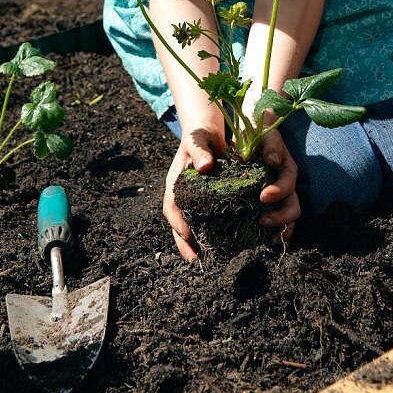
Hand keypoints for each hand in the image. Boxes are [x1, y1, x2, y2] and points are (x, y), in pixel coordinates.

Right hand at [163, 127, 222, 260]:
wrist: (207, 132)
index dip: (177, 221)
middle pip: (178, 222)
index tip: (187, 235)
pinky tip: (220, 243)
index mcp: (176, 182)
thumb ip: (200, 151)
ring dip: (195, 243)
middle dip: (184, 242)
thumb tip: (204, 166)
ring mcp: (194, 199)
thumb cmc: (200, 135)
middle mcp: (183, 194)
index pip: (172, 205)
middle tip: (194, 260)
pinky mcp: (208, 200)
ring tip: (205, 259)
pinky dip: (210, 232)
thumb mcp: (198, 139)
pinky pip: (206, 219)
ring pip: (191, 224)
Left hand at [259, 130, 300, 247]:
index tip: (262, 197)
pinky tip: (268, 243)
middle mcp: (288, 186)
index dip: (278, 192)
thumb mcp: (267, 135)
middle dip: (280, 217)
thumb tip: (273, 160)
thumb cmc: (261, 135)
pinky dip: (278, 234)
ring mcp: (282, 197)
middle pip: (293, 207)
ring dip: (281, 230)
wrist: (256, 136)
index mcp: (287, 169)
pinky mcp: (273, 204)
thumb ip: (272, 146)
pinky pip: (281, 223)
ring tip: (267, 240)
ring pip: (290, 219)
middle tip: (262, 221)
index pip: (287, 184)